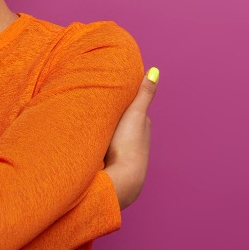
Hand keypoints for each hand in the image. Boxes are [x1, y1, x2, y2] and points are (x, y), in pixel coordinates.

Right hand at [104, 68, 158, 209]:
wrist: (122, 178)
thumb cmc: (129, 144)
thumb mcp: (136, 113)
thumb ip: (144, 93)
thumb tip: (155, 70)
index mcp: (143, 127)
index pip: (134, 109)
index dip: (125, 101)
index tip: (113, 93)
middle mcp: (138, 140)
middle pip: (125, 124)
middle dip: (115, 117)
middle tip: (100, 107)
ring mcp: (126, 154)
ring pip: (116, 138)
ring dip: (107, 132)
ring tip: (93, 124)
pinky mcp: (115, 165)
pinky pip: (108, 150)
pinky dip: (102, 144)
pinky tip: (93, 144)